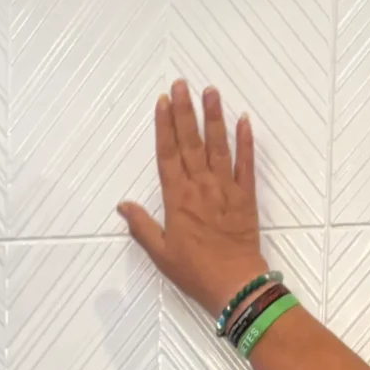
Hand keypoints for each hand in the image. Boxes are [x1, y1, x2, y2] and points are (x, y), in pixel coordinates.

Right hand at [117, 82, 267, 317]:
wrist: (235, 285)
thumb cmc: (195, 272)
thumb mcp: (161, 254)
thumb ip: (142, 226)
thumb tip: (123, 206)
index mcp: (177, 199)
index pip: (168, 154)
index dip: (164, 126)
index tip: (162, 102)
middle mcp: (200, 187)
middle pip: (190, 142)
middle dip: (185, 111)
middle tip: (181, 84)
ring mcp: (224, 189)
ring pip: (218, 146)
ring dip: (213, 116)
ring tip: (210, 91)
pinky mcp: (245, 197)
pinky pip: (246, 164)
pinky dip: (245, 141)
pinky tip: (244, 120)